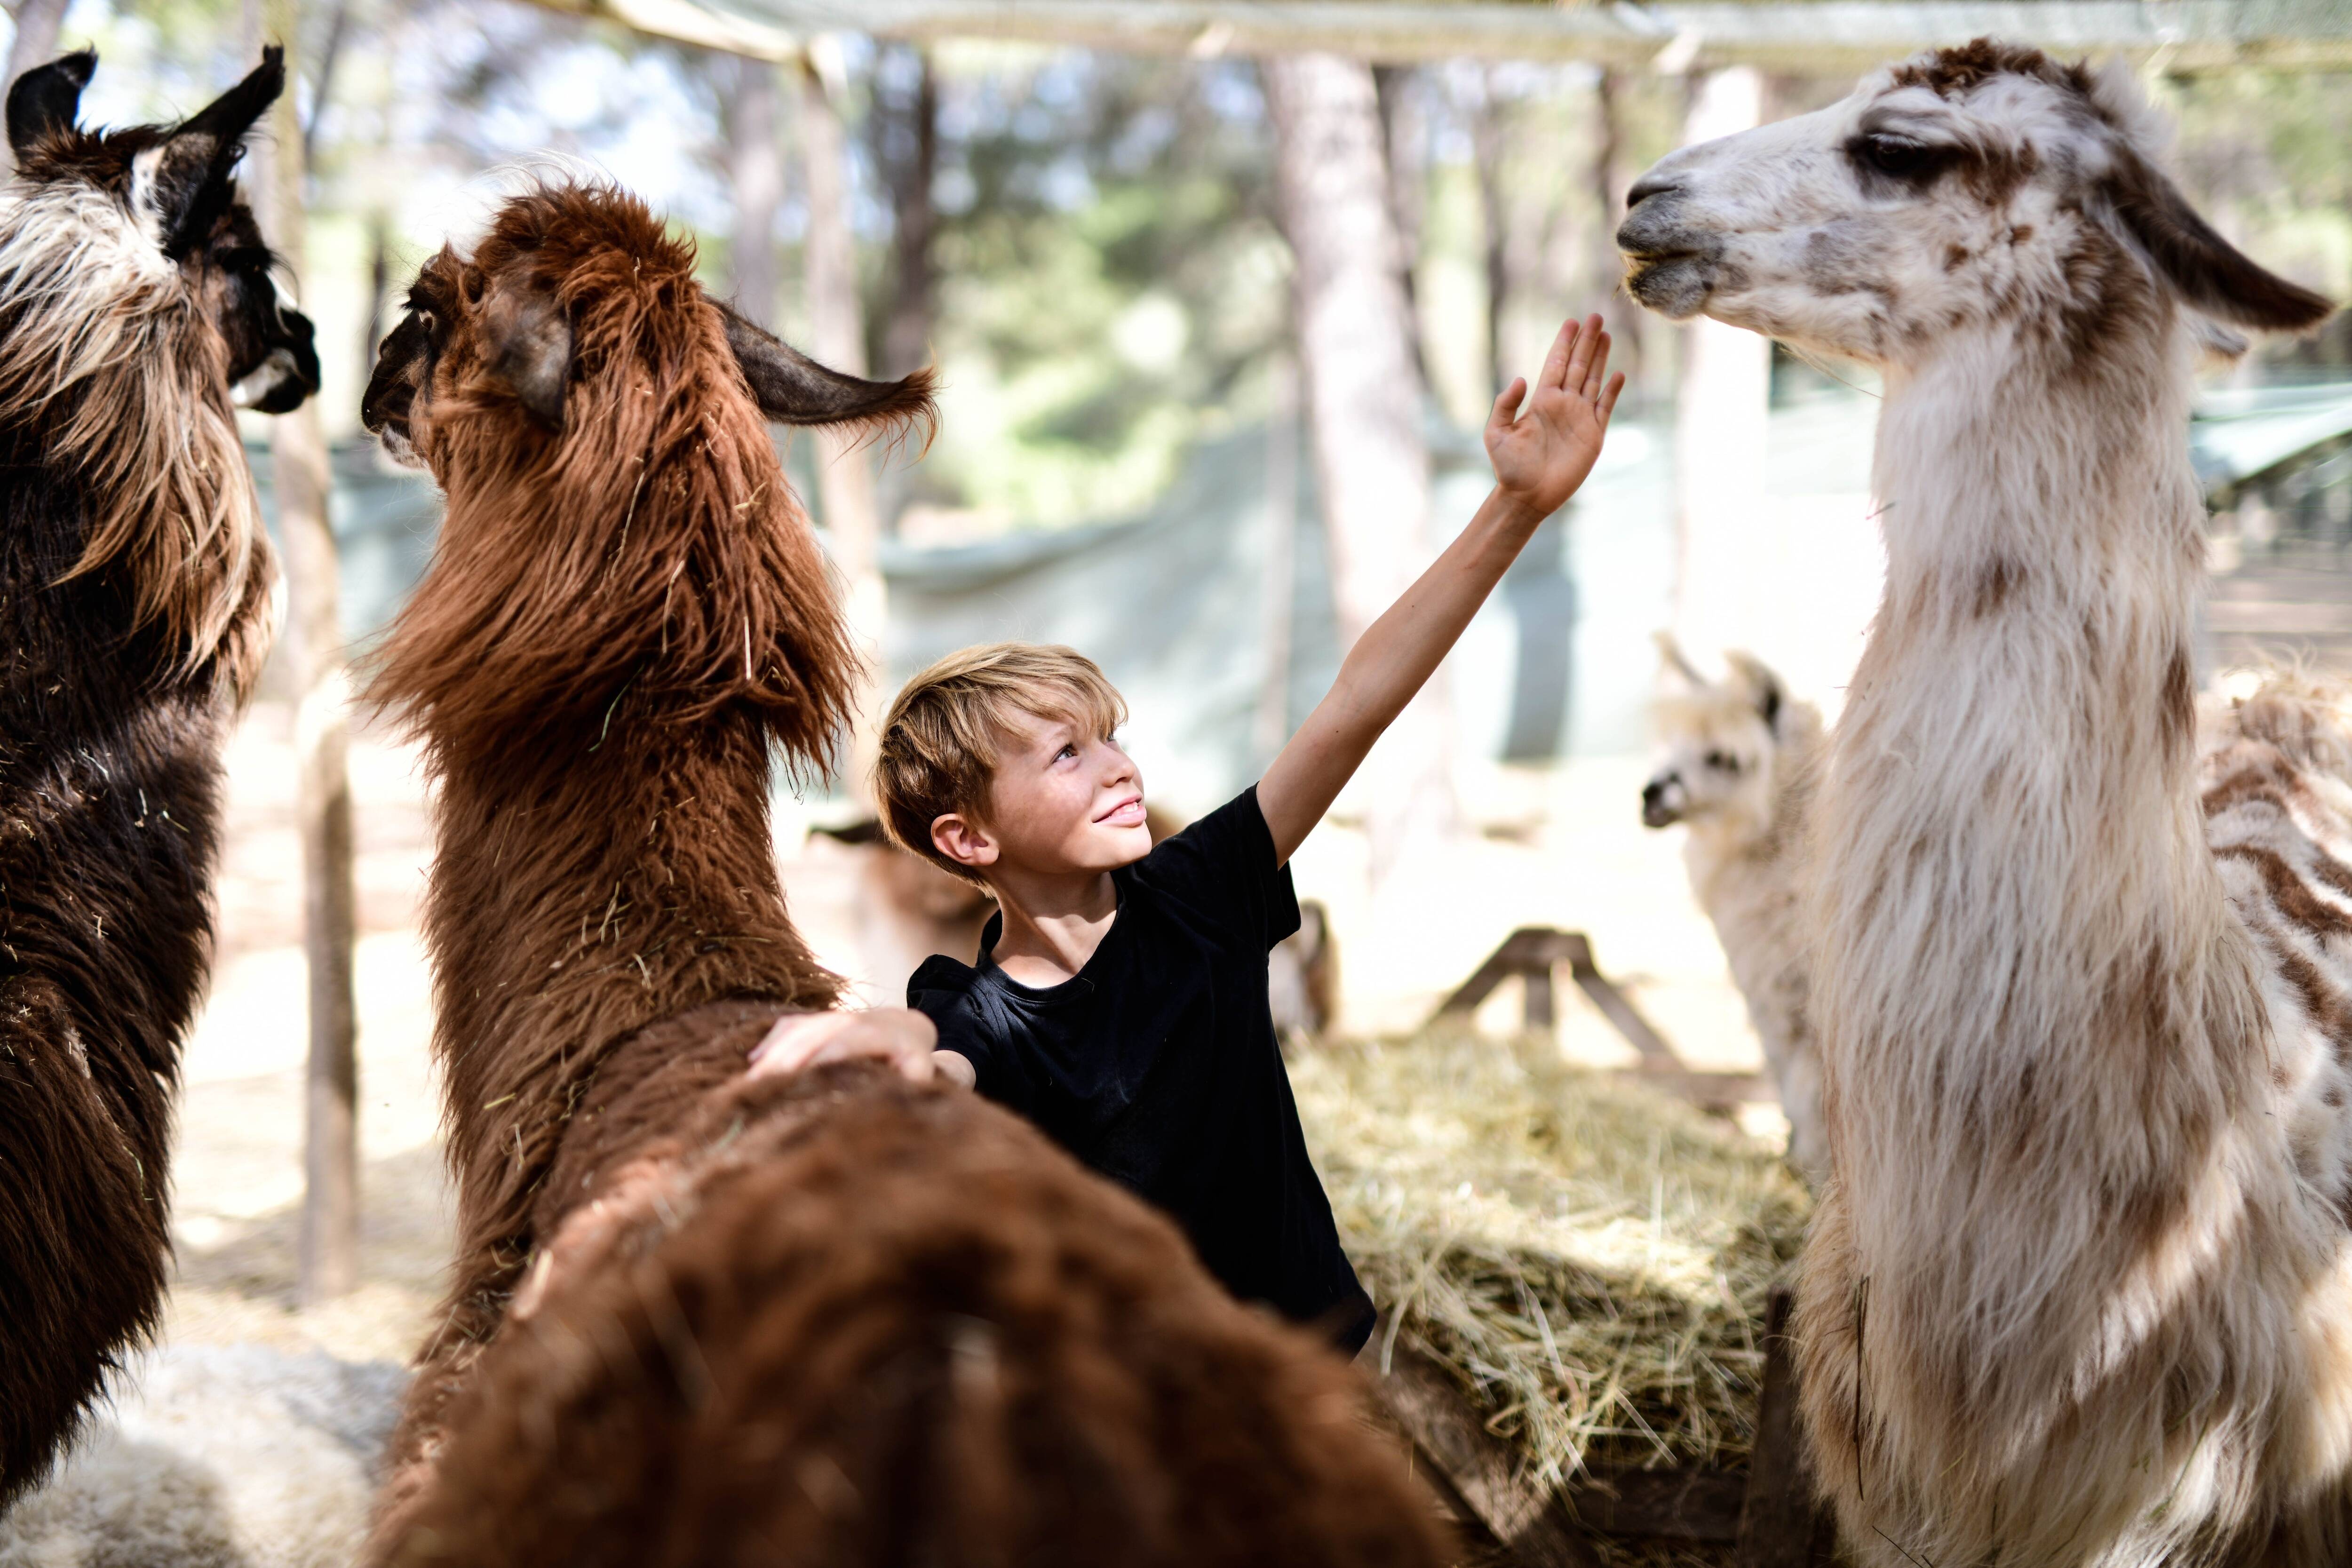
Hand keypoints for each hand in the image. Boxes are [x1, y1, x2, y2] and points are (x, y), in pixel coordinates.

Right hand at [746, 1007, 940, 1083]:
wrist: (905, 1028)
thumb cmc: (912, 1059)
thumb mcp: (920, 1070)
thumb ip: (912, 1082)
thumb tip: (896, 1097)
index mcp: (877, 1033)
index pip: (843, 1042)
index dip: (819, 1057)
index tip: (795, 1077)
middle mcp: (850, 1020)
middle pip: (812, 1035)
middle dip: (786, 1058)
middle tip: (761, 1085)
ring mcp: (830, 1017)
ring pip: (797, 1031)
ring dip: (773, 1053)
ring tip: (752, 1080)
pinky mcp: (816, 1020)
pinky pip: (790, 1026)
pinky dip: (772, 1041)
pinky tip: (754, 1060)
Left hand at [1485, 313, 1624, 521]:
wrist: (1527, 497)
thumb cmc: (1508, 468)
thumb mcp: (1496, 434)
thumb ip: (1504, 405)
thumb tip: (1521, 378)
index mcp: (1541, 401)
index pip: (1555, 364)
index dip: (1564, 343)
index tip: (1572, 322)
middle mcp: (1563, 404)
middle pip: (1578, 365)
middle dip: (1587, 341)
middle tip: (1596, 317)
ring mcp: (1580, 418)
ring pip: (1593, 380)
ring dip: (1600, 358)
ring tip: (1607, 335)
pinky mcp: (1593, 435)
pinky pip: (1605, 407)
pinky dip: (1612, 391)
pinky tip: (1618, 374)